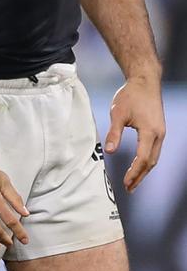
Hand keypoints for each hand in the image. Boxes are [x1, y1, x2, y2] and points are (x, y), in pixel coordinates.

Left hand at [105, 76, 164, 191]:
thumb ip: (114, 133)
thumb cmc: (130, 95)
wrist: (145, 81)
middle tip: (129, 188)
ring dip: (144, 170)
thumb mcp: (118, 113)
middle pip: (151, 162)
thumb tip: (109, 151)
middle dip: (140, 176)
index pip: (142, 159)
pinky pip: (154, 150)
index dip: (134, 173)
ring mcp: (160, 132)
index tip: (125, 183)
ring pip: (154, 157)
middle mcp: (159, 135)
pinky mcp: (158, 129)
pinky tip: (139, 165)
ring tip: (133, 181)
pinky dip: (147, 160)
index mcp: (150, 132)